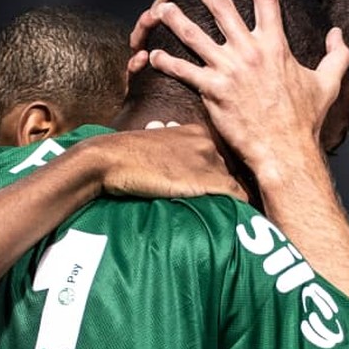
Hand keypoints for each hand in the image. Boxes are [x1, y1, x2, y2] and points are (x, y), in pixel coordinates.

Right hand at [95, 123, 247, 200]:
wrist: (110, 160)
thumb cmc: (125, 157)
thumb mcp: (155, 146)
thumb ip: (172, 153)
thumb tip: (177, 170)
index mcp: (194, 131)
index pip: (214, 156)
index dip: (211, 175)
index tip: (206, 190)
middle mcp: (206, 142)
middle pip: (224, 169)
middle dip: (218, 186)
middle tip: (213, 205)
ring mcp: (208, 160)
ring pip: (229, 183)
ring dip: (225, 198)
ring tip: (222, 215)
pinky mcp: (207, 179)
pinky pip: (234, 194)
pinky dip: (237, 206)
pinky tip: (234, 218)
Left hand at [145, 0, 348, 181]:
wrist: (285, 151)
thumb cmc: (305, 120)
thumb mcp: (328, 83)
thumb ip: (336, 55)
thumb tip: (338, 33)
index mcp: (276, 45)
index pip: (265, 0)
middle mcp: (250, 51)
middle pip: (223, 8)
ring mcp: (229, 70)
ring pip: (195, 35)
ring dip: (176, 19)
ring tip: (163, 8)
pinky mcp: (212, 91)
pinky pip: (183, 71)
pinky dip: (166, 62)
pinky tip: (152, 56)